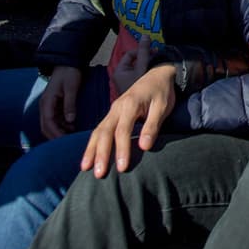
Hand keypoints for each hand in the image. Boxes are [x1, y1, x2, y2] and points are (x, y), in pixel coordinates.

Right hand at [40, 66, 83, 139]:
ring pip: (50, 124)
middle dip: (55, 135)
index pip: (48, 122)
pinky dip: (62, 125)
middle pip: (46, 126)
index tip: (64, 140)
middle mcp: (45, 106)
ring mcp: (49, 106)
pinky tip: (72, 127)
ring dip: (59, 131)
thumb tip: (70, 120)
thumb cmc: (69, 73)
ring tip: (72, 136)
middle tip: (67, 143)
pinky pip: (55, 119)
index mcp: (47, 102)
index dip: (55, 133)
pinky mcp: (54, 105)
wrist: (67, 63)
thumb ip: (70, 104)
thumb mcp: (71, 87)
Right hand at [82, 63, 176, 177]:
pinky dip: (92, 144)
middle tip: (99, 174)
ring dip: (91, 150)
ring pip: (97, 131)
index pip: (123, 130)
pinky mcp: (112, 114)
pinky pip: (98, 130)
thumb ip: (152, 125)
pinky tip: (88, 157)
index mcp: (130, 104)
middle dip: (100, 154)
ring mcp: (112, 111)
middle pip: (104, 132)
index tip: (122, 168)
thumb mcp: (162, 106)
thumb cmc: (161, 92)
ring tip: (85, 169)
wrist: (157, 74)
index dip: (121, 149)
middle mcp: (117, 108)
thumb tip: (144, 147)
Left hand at [111, 35, 152, 94]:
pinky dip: (145, 71)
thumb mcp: (143, 67)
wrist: (145, 109)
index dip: (142, 50)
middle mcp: (120, 76)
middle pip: (133, 61)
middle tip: (156, 56)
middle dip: (145, 57)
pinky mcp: (132, 87)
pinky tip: (153, 73)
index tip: (154, 51)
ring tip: (156, 64)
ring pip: (137, 67)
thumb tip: (145, 36)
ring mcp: (126, 82)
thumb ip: (144, 51)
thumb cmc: (141, 86)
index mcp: (119, 71)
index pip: (130, 54)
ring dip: (146, 64)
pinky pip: (139, 74)